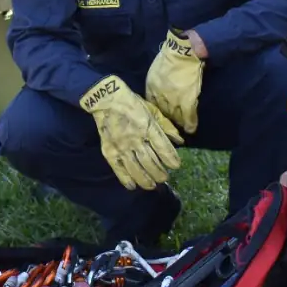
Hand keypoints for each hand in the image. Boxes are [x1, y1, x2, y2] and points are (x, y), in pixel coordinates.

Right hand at [79, 75, 183, 190]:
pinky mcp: (109, 151)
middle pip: (151, 162)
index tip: (176, 166)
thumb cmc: (132, 103)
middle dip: (160, 173)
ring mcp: (121, 147)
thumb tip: (180, 141)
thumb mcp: (153, 110)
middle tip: (164, 178)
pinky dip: (126, 179)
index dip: (171, 159)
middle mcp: (136, 139)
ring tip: (153, 185)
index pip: (163, 149)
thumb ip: (167, 127)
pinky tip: (133, 186)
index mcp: (148, 127)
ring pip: (136, 169)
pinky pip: (118, 169)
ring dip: (146, 180)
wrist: (106, 100)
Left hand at [144, 29, 204, 134]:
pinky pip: (188, 116)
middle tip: (170, 128)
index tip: (160, 116)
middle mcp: (159, 96)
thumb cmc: (171, 56)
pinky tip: (191, 130)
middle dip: (166, 120)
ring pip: (175, 116)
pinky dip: (190, 124)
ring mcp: (173, 99)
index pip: (151, 104)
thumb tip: (160, 88)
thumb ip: (156, 82)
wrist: (183, 52)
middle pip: (162, 112)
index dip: (156, 111)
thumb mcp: (156, 70)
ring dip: (178, 124)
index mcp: (151, 87)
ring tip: (181, 130)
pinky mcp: (186, 100)